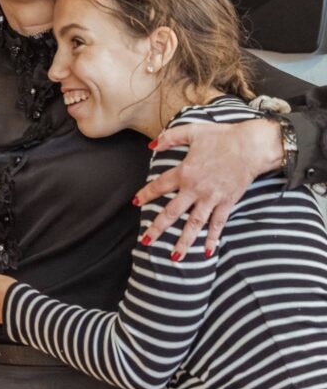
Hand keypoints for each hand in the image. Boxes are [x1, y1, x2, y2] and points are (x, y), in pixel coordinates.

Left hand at [135, 119, 280, 256]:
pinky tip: (207, 252)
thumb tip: (151, 145)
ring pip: (194, 224)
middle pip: (173, 212)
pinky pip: (218, 224)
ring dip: (184, 241)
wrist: (252, 146)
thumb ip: (170, 138)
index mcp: (185, 172)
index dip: (146, 194)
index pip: (159, 186)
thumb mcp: (192, 131)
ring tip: (174, 257)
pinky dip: (213, 238)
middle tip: (146, 241)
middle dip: (158, 228)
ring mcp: (212, 198)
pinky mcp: (227, 203)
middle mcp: (196, 189)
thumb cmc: (222, 136)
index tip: (136, 203)